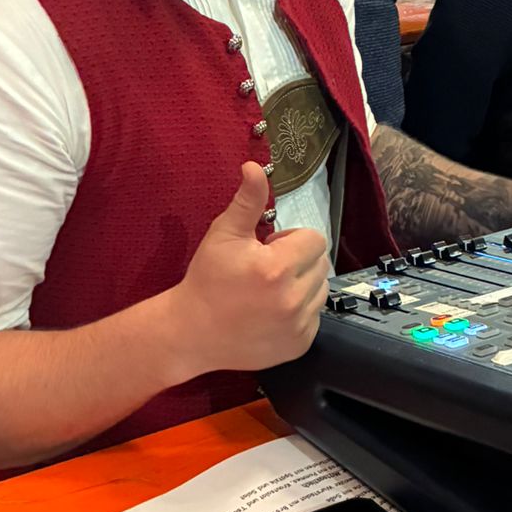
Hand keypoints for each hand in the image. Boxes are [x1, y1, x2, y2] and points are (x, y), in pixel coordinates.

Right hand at [172, 163, 329, 374]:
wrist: (191, 333)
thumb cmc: (206, 280)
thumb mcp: (223, 235)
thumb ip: (247, 201)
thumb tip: (255, 167)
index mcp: (277, 268)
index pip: (314, 239)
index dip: (291, 240)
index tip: (267, 249)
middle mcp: (293, 300)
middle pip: (320, 264)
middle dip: (297, 261)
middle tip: (265, 270)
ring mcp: (298, 325)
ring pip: (320, 290)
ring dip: (301, 285)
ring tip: (269, 291)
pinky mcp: (300, 345)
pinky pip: (314, 317)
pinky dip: (299, 312)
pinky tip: (270, 313)